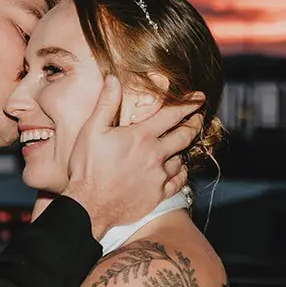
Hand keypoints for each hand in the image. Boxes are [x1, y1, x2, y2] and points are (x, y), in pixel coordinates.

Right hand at [62, 76, 201, 239]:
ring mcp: (159, 176)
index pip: (172, 114)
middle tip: (199, 117)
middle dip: (194, 123)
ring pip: (181, 159)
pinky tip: (178, 169)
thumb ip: (106, 104)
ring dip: (183, 150)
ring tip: (183, 145)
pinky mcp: (158, 194)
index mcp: (141, 136)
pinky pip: (178, 181)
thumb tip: (113, 79)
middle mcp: (156, 155)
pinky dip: (181, 173)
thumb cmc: (87, 169)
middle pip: (185, 135)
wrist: (89, 207)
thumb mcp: (91, 131)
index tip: (198, 98)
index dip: (188, 103)